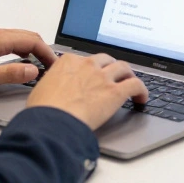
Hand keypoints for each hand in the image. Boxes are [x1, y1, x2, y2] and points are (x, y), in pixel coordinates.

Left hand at [0, 27, 58, 94]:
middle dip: (42, 50)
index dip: (46, 52)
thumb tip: (33, 70)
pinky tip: (17, 62)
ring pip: (17, 38)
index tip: (54, 65)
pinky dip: (18, 50)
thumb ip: (11, 74)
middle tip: (50, 66)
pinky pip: (7, 41)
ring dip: (30, 50)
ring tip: (37, 66)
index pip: (31, 40)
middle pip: (26, 36)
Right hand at [26, 53, 148, 129]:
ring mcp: (103, 77)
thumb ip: (53, 83)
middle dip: (111, 66)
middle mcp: (87, 65)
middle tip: (114, 75)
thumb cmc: (43, 111)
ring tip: (130, 82)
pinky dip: (142, 90)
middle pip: (106, 60)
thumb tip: (53, 90)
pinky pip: (135, 85)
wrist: (52, 123)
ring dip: (128, 74)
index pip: (85, 59)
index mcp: (68, 61)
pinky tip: (142, 98)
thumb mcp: (41, 89)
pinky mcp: (115, 92)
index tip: (93, 73)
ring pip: (123, 68)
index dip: (91, 67)